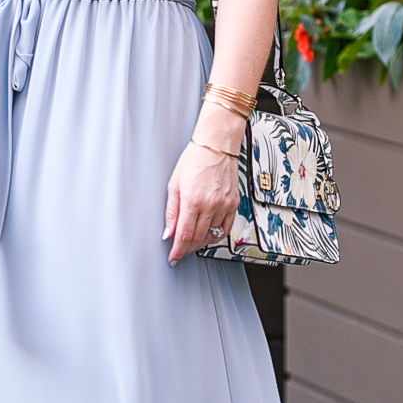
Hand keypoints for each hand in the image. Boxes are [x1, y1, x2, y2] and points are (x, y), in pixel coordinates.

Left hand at [163, 140, 239, 264]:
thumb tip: (168, 232)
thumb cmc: (195, 159)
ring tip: (192, 241)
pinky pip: (226, 228)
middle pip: (198, 238)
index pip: (184, 235)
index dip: (177, 251)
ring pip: (212, 235)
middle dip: (187, 248)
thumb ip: (171, 212)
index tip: (173, 258)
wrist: (217, 145)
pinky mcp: (234, 203)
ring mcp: (224, 205)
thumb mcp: (174, 184)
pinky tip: (208, 234)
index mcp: (193, 200)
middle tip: (180, 251)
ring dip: (200, 242)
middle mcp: (211, 205)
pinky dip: (216, 235)